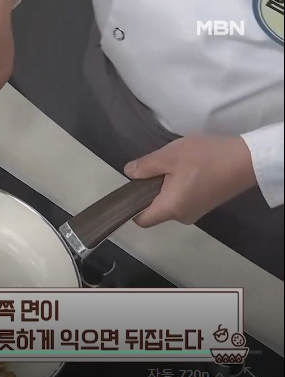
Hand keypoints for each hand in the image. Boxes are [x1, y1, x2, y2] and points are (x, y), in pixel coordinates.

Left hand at [124, 134, 257, 227]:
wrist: (248, 160)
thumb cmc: (205, 158)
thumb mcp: (168, 156)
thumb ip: (145, 166)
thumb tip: (129, 173)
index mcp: (170, 209)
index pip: (141, 220)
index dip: (132, 206)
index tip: (132, 188)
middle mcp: (182, 217)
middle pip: (156, 210)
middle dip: (151, 191)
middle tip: (157, 167)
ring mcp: (197, 212)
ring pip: (170, 203)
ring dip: (167, 186)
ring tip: (176, 165)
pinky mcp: (207, 204)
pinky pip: (184, 199)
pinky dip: (181, 186)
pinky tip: (189, 168)